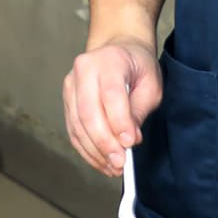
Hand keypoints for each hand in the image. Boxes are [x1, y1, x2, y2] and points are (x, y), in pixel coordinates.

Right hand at [62, 39, 162, 176]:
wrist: (117, 50)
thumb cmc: (137, 66)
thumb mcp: (151, 83)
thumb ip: (140, 109)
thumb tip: (129, 139)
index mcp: (109, 60)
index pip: (111, 95)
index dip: (119, 122)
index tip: (130, 143)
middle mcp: (84, 70)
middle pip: (88, 112)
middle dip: (104, 143)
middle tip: (120, 163)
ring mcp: (71, 85)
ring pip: (78, 125)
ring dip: (95, 151)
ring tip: (113, 167)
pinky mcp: (66, 100)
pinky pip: (73, 130)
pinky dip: (87, 150)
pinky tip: (101, 162)